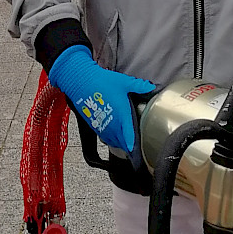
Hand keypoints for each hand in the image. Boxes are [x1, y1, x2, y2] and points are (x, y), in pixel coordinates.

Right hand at [48, 46, 155, 164]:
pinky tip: (113, 137)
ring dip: (118, 143)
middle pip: (121, 141)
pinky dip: (109, 138)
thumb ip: (138, 86)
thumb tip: (150, 87)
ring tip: (125, 145)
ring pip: (112, 140)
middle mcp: (112, 122)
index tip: (137, 152)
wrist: (81, 81)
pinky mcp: (93, 122)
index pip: (128, 136)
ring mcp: (102, 124)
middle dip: (127, 146)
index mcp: (122, 114)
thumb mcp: (124, 82)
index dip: (133, 146)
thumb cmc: (101, 81)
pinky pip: (103, 136)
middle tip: (134, 150)